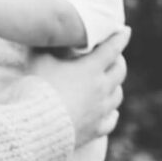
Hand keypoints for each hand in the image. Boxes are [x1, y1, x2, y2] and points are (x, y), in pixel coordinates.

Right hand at [20, 26, 127, 142]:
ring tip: (110, 82)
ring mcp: (100, 111)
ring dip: (115, 86)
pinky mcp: (95, 129)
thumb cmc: (37, 89)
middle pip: (120, 71)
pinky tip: (111, 112)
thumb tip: (46, 33)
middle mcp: (101, 89)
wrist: (36, 125)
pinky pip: (111, 120)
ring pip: (118, 95)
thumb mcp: (39, 60)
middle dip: (119, 61)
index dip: (119, 37)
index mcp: (90, 69)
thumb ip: (46, 45)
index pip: (112, 48)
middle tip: (114, 57)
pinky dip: (112, 113)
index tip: (125, 31)